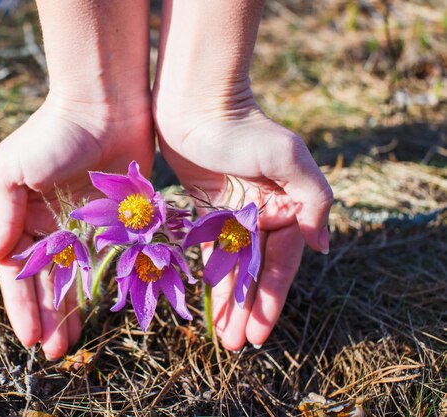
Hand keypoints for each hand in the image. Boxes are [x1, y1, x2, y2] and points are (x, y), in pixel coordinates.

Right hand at [0, 95, 152, 358]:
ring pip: (79, 279)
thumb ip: (4, 217)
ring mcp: (85, 226)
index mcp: (24, 217)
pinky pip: (108, 261)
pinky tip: (102, 311)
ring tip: (74, 342)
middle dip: (49, 315)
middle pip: (49, 282)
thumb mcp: (14, 171)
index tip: (30, 337)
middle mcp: (53, 226)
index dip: (21, 305)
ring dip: (74, 310)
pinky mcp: (116, 221)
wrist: (104, 104)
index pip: (18, 272)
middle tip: (56, 351)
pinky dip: (103, 286)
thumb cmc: (53, 134)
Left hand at [155, 100, 332, 349]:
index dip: (271, 299)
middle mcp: (265, 216)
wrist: (199, 104)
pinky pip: (211, 252)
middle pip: (257, 273)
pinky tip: (208, 303)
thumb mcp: (286, 156)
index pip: (281, 264)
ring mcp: (237, 216)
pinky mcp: (209, 212)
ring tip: (223, 337)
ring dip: (230, 301)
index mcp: (289, 207)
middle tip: (236, 345)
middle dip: (249, 310)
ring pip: (234, 268)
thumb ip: (313, 198)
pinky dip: (211, 277)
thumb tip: (320, 244)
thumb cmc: (244, 128)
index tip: (259, 332)